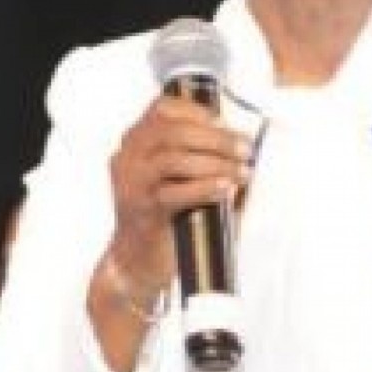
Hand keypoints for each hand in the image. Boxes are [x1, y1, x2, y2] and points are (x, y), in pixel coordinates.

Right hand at [107, 94, 252, 286]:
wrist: (136, 263)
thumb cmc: (165, 217)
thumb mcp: (179, 180)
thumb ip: (202, 159)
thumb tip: (242, 148)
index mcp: (135, 143)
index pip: (162, 109)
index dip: (197, 111)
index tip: (225, 123)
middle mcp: (127, 159)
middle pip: (171, 131)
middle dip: (215, 138)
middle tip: (244, 148)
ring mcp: (132, 185)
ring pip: (173, 159)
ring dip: (215, 162)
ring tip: (242, 171)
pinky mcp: (144, 212)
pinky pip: (175, 193)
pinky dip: (205, 188)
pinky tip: (226, 189)